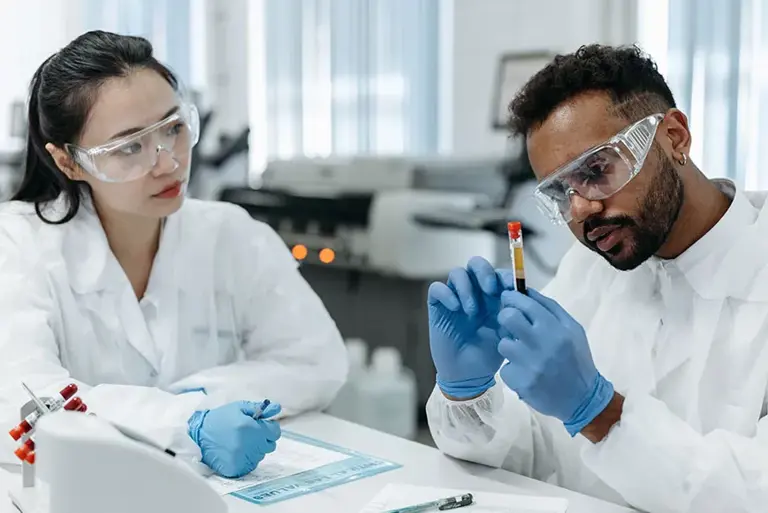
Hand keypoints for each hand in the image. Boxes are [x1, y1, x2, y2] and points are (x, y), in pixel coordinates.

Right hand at [188, 400, 281, 477]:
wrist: (199, 436)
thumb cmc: (220, 419)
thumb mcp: (239, 408)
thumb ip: (260, 409)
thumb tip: (277, 408)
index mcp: (249, 427)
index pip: (274, 432)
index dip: (269, 428)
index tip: (261, 426)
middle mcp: (247, 444)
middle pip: (270, 445)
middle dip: (263, 438)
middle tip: (250, 434)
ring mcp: (241, 458)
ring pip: (261, 455)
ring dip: (255, 449)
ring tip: (240, 442)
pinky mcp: (236, 468)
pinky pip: (252, 465)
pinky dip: (247, 459)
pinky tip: (237, 451)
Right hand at [428, 256, 514, 398]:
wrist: (470, 375)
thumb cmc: (491, 353)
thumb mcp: (509, 334)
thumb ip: (516, 316)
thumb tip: (522, 298)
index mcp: (494, 296)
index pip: (498, 273)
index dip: (505, 275)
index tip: (511, 287)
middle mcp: (474, 292)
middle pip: (476, 264)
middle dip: (484, 272)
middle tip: (490, 289)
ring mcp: (455, 298)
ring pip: (457, 273)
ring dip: (466, 287)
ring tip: (472, 310)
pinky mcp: (439, 307)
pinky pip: (437, 288)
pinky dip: (447, 294)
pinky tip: (456, 309)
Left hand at [496, 289, 613, 435]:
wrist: (582, 399)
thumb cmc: (576, 359)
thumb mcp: (572, 329)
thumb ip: (550, 308)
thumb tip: (525, 290)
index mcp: (557, 329)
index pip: (525, 304)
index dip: (511, 297)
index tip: (507, 298)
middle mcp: (542, 345)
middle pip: (507, 318)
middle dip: (505, 317)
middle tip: (509, 323)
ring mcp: (530, 365)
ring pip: (503, 343)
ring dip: (509, 346)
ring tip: (522, 352)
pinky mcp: (520, 382)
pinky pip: (505, 368)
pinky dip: (512, 369)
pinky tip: (525, 372)